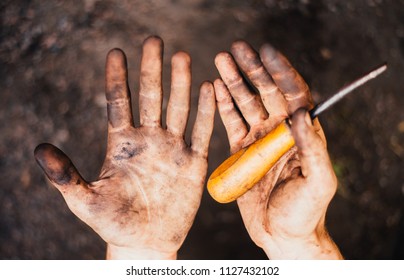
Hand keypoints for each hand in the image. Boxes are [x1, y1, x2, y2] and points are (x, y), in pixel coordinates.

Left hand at [34, 36, 214, 258]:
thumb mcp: (84, 200)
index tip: (116, 52)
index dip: (117, 78)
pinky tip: (209, 89)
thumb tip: (39, 148)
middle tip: (154, 41)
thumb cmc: (113, 222)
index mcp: (121, 143)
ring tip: (183, 57)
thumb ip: (64, 175)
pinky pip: (201, 133)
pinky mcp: (193, 163)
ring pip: (178, 109)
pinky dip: (206, 112)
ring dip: (181, 84)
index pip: (118, 102)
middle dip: (153, 69)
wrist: (145, 243)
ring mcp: (172, 149)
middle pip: (151, 97)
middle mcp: (148, 140)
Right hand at [214, 41, 341, 258]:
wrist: (281, 234)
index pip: (293, 94)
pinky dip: (223, 104)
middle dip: (252, 69)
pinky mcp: (242, 150)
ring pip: (246, 103)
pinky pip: (231, 122)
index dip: (281, 71)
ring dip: (234, 81)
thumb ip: (313, 148)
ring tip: (221, 60)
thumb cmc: (304, 212)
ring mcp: (259, 139)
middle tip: (236, 48)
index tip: (267, 52)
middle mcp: (280, 132)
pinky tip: (215, 87)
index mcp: (301, 135)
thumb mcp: (318, 182)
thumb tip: (301, 114)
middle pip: (266, 92)